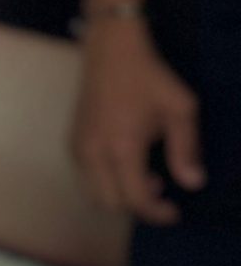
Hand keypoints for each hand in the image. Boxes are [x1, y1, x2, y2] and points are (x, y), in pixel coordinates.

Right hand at [71, 17, 205, 222]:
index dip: (157, 213)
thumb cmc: (150, 77)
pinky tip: (124, 162)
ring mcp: (78, 152)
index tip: (175, 212)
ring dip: (119, 196)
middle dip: (137, 206)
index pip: (136, 200)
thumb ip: (186, 149)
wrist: (111, 53)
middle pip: (111, 205)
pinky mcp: (72, 146)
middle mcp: (94, 156)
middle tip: (161, 188)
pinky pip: (86, 180)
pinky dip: (107, 183)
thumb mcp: (180, 109)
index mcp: (122, 148)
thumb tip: (193, 182)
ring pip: (94, 196)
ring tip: (142, 174)